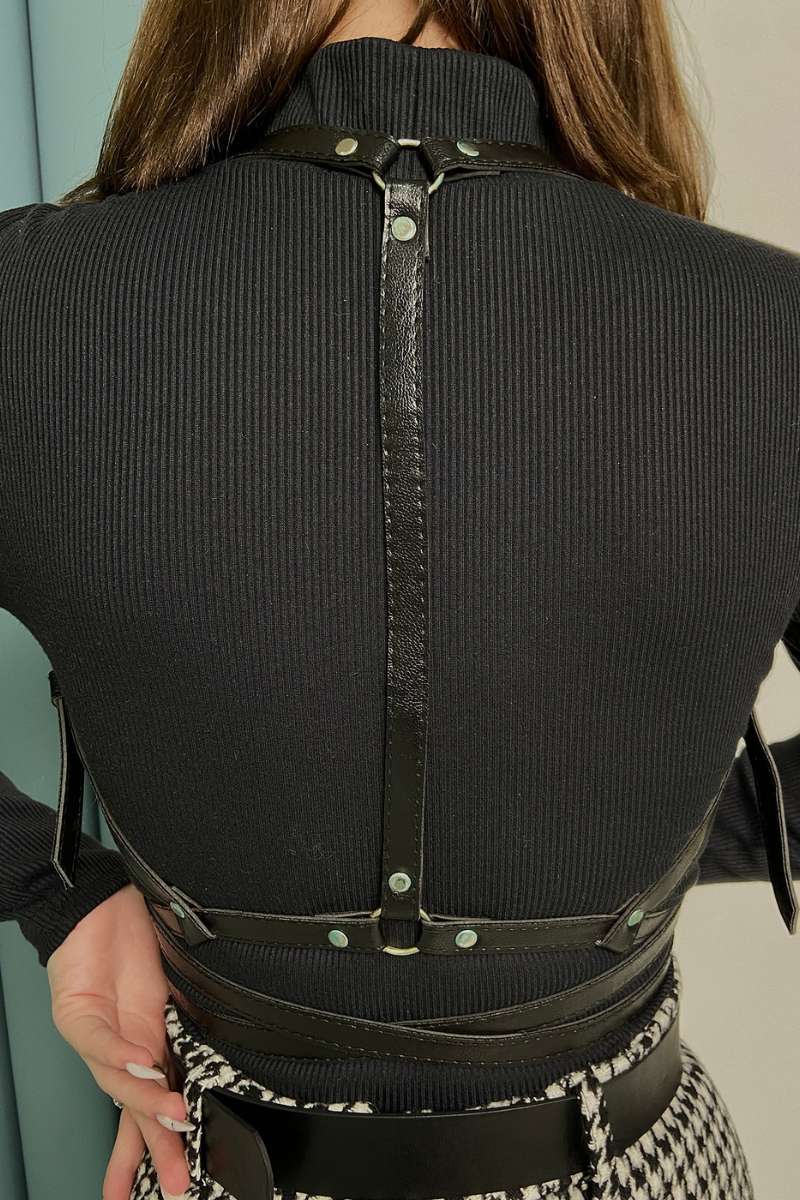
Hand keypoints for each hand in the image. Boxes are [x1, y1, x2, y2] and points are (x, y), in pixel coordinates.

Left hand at [46, 883, 192, 1198]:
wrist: (99, 901)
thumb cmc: (139, 935)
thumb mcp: (179, 979)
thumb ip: (194, 1016)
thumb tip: (230, 1044)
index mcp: (150, 1044)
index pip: (156, 1104)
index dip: (164, 1144)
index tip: (183, 1178)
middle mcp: (121, 1050)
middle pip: (135, 1112)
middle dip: (154, 1149)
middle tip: (174, 1181)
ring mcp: (96, 1035)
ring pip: (117, 1083)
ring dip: (147, 1102)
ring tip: (172, 1117)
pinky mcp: (74, 1013)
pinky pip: (98, 1041)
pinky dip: (120, 1055)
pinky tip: (142, 1062)